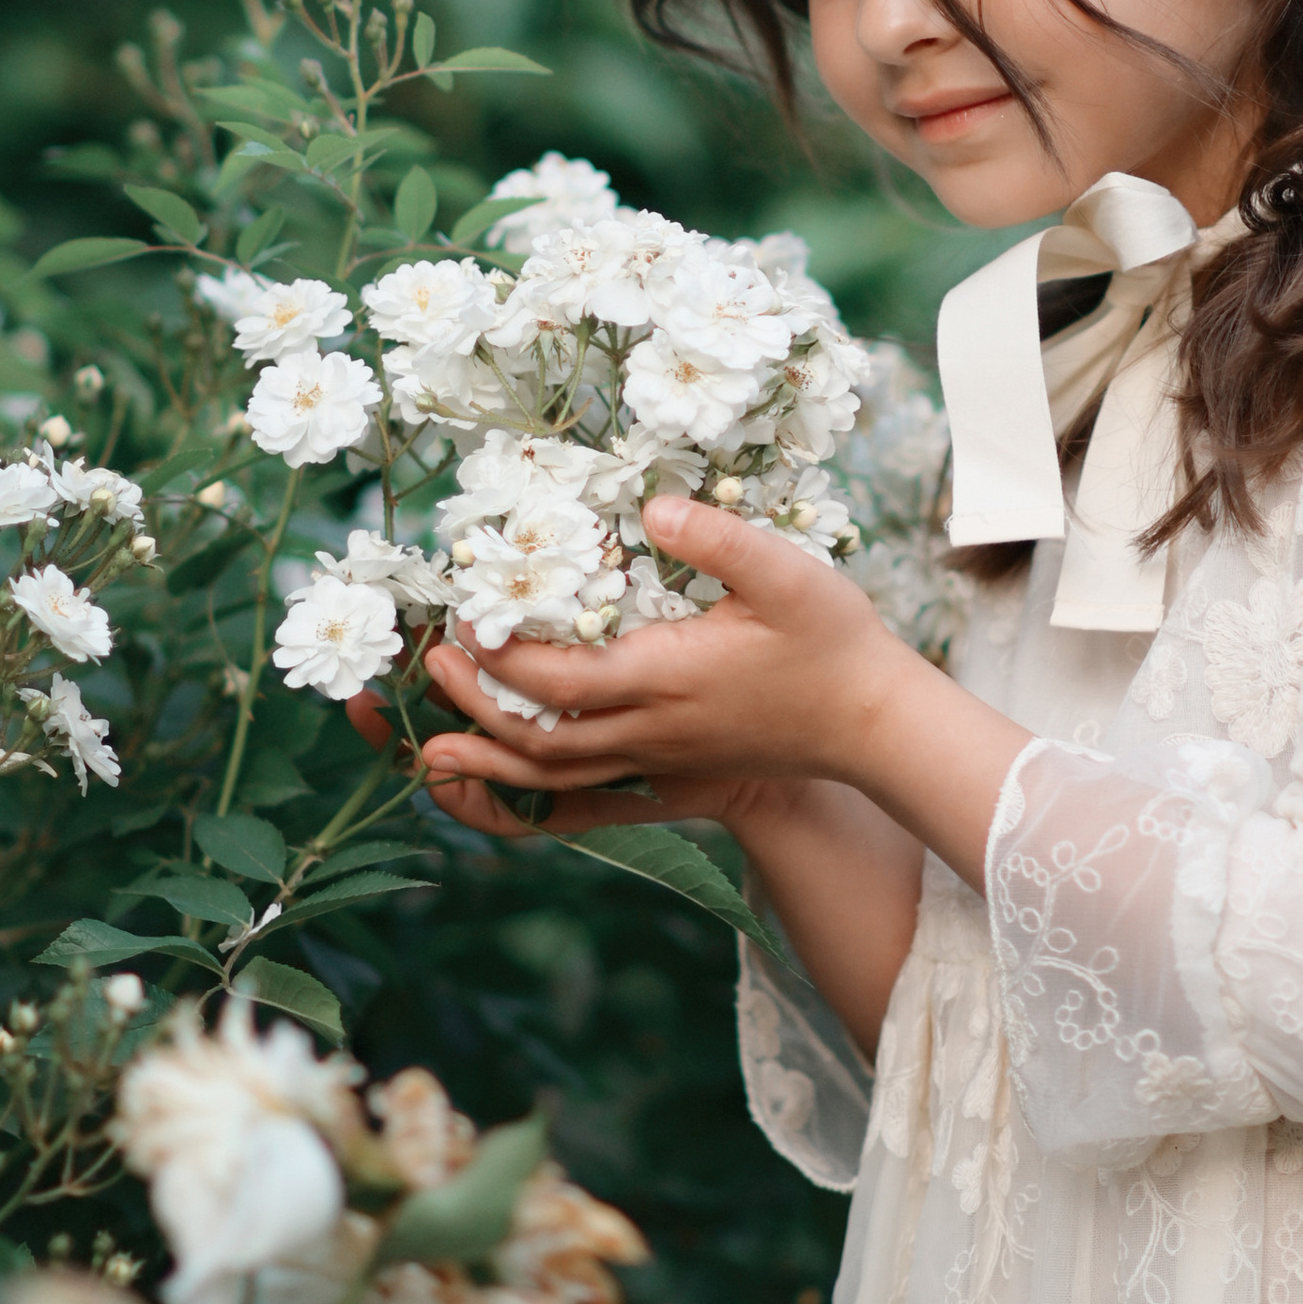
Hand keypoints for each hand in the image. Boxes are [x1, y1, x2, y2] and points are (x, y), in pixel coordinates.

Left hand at [409, 494, 918, 844]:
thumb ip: (719, 537)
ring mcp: (656, 758)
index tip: (464, 617)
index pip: (560, 682)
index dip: (501, 656)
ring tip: (433, 741)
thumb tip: (652, 505)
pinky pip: (579, 797)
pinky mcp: (665, 772)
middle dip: (473, 706)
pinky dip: (527, 798)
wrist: (871, 725)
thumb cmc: (831, 641)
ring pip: (552, 776)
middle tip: (431, 663)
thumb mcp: (788, 573)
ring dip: (487, 760)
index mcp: (668, 678)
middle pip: (538, 737)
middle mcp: (651, 730)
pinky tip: (497, 782)